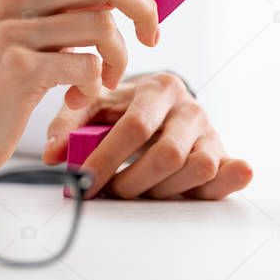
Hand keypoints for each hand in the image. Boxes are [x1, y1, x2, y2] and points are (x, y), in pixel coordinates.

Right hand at [0, 0, 165, 173]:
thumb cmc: (4, 75)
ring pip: (103, 25)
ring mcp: (13, 29)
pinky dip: (95, 85)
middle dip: (144, 9)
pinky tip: (76, 97)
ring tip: (105, 79)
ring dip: (120, 58)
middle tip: (150, 37)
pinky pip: (87, 65)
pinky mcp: (19, 67)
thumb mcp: (31, 25)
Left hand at [42, 72, 252, 198]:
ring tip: (138, 189)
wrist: (161, 102)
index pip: (135, 126)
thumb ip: (69, 125)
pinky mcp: (222, 153)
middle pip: (168, 154)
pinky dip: (228, 182)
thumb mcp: (95, 105)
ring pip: (197, 168)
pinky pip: (227, 172)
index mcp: (158, 88)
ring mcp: (209, 131)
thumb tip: (52, 155)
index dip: (107, 159)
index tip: (83, 183)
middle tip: (110, 191)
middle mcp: (189, 107)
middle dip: (133, 181)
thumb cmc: (124, 106)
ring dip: (162, 190)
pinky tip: (216, 183)